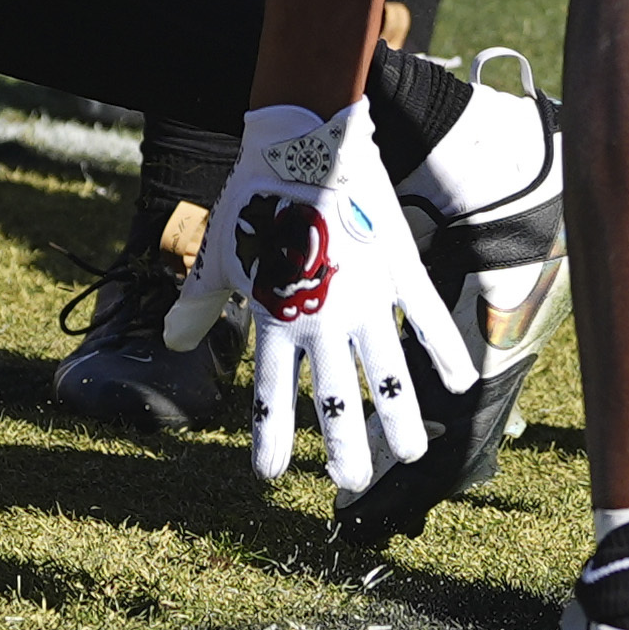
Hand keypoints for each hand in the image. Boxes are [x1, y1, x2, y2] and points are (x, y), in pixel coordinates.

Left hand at [166, 101, 471, 494]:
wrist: (305, 145)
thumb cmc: (256, 199)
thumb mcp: (219, 256)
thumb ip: (198, 304)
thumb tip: (170, 339)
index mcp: (277, 318)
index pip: (271, 394)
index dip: (270, 437)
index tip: (270, 475)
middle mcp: (322, 317)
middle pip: (335, 396)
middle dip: (345, 446)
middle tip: (351, 484)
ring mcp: (365, 297)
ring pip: (386, 372)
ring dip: (397, 416)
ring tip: (410, 454)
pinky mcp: (397, 270)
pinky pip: (426, 319)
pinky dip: (445, 353)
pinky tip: (459, 385)